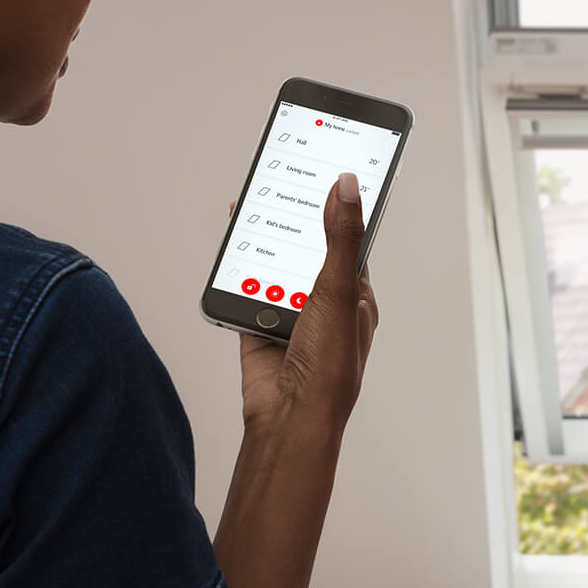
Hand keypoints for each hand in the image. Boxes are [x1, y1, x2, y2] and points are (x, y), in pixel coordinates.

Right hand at [238, 171, 379, 440]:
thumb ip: (340, 238)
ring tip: (254, 199)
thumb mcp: (339, 290)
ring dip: (262, 243)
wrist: (289, 416)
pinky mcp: (258, 327)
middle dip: (293, 220)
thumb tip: (347, 186)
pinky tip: (232, 244)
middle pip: (305, 251)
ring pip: (273, 268)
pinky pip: (245, 290)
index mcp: (355, 297)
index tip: (329, 171)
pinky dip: (236, 271)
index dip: (339, 209)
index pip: (349, 242)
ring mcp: (290, 316)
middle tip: (281, 175)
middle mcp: (324, 305)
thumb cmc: (330, 365)